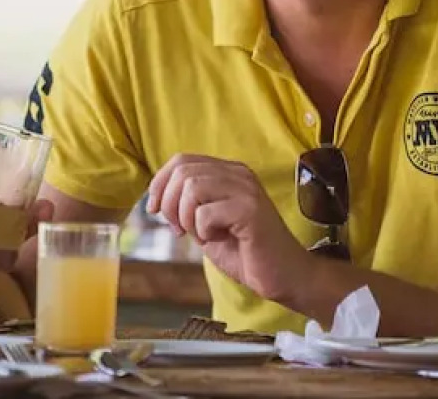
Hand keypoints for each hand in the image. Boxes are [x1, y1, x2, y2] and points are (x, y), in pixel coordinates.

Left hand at [148, 154, 310, 302]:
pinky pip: (205, 213)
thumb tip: (157, 198)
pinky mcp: (250, 210)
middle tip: (179, 230)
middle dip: (169, 204)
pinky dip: (203, 231)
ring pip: (192, 187)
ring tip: (201, 234)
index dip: (159, 183)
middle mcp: (238, 173)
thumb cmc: (245, 251)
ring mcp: (246, 189)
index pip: (182, 160)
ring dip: (186, 217)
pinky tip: (219, 239)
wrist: (283, 276)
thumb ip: (188, 205)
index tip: (154, 209)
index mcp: (229, 172)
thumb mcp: (207, 223)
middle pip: (183, 172)